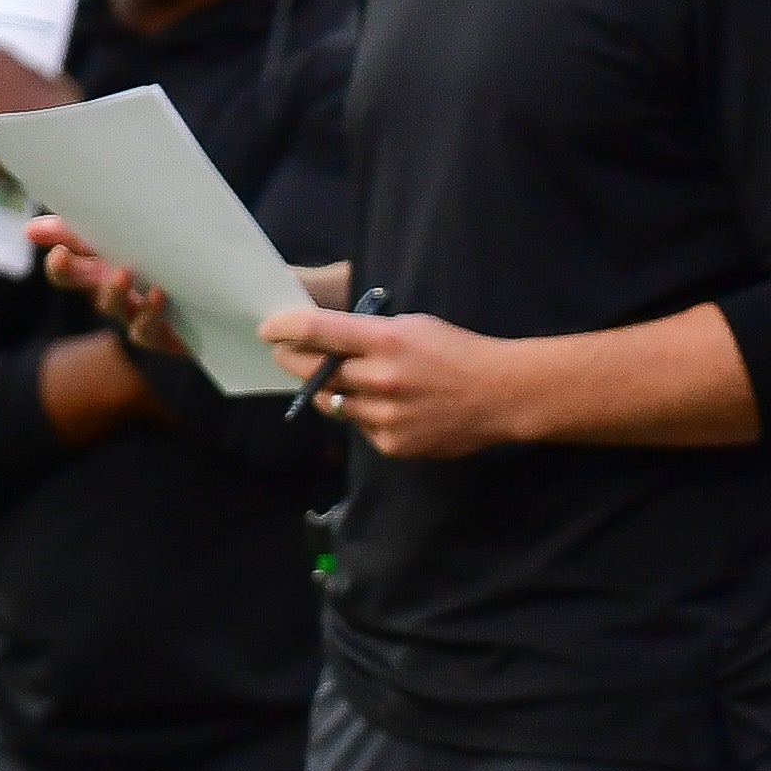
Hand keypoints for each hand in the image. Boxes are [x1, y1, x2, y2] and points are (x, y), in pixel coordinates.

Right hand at [31, 218, 191, 357]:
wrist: (218, 299)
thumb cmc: (169, 267)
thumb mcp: (133, 241)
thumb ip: (87, 232)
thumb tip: (30, 229)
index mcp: (105, 271)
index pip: (69, 269)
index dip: (58, 262)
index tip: (56, 248)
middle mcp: (116, 294)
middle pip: (84, 285)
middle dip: (70, 273)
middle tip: (62, 257)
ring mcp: (137, 315)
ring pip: (114, 308)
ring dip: (112, 292)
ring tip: (120, 274)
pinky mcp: (162, 334)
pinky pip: (147, 329)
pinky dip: (149, 312)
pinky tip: (156, 294)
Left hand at [260, 301, 529, 457]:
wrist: (502, 396)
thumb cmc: (459, 352)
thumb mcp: (416, 326)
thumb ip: (371, 333)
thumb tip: (328, 340)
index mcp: (388, 340)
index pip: (318, 331)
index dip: (285, 328)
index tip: (268, 330)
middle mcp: (382, 379)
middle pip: (315, 371)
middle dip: (294, 361)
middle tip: (284, 354)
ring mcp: (385, 416)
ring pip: (334, 404)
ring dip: (328, 391)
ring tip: (338, 380)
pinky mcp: (393, 444)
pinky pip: (361, 428)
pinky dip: (364, 416)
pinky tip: (387, 407)